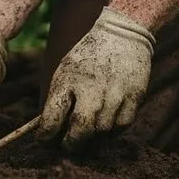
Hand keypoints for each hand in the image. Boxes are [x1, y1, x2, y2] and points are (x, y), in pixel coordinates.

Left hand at [39, 7, 154, 149]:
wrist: (121, 34)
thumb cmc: (88, 56)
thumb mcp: (66, 71)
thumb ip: (58, 99)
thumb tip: (49, 128)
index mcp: (68, 81)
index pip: (52, 120)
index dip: (45, 136)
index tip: (44, 139)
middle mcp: (91, 90)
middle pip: (80, 132)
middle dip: (71, 144)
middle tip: (68, 145)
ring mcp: (115, 95)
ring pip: (102, 132)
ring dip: (93, 137)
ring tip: (88, 131)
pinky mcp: (134, 97)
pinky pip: (122, 126)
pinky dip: (113, 130)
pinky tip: (106, 123)